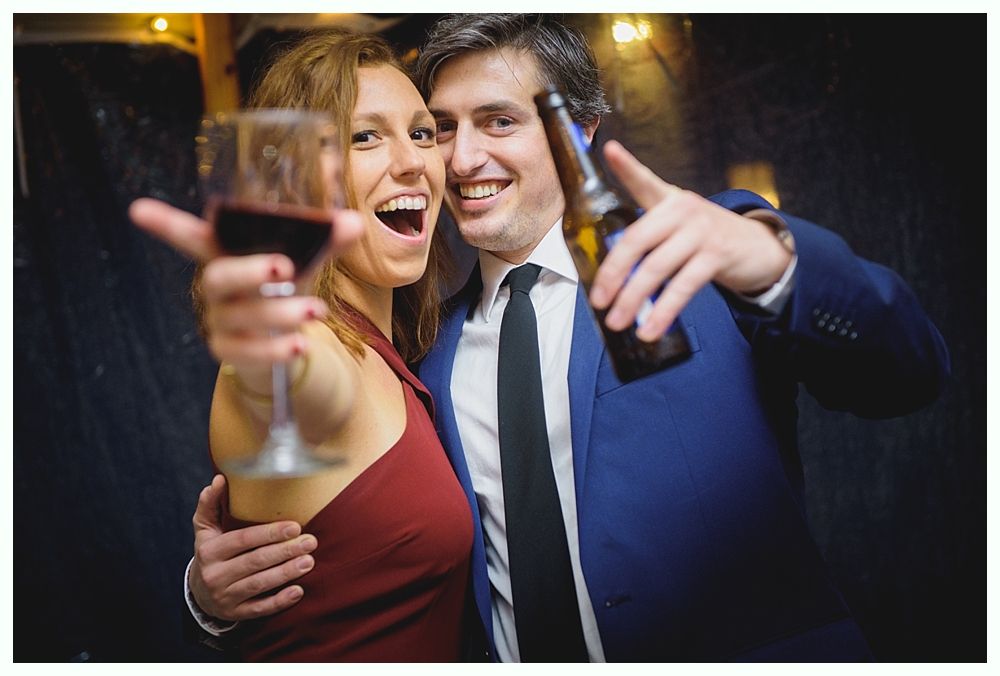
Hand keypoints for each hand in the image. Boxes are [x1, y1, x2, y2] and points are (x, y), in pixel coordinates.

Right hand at [129, 198, 362, 367]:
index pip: (192, 238)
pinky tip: (300, 345)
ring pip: (241, 316)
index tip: (136, 209)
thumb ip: (325, 242)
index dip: (166, 225)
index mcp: (228, 255)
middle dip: (249, 270)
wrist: (283, 341)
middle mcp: (217, 288)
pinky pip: (246, 352)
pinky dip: (275, 349)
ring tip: (317, 311)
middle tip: (284, 267)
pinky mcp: (230, 351)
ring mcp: (220, 321)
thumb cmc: (282, 289)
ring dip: (281, 313)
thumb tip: (355, 223)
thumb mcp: (303, 263)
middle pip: (218, 277)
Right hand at [188, 474, 318, 620]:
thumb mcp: (205, 529)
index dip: (269, 533)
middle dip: (284, 551)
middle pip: (254, 562)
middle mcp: (215, 575)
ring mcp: (225, 596)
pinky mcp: (236, 613)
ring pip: (259, 585)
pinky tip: (298, 591)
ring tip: (309, 561)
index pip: (242, 540)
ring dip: (286, 573)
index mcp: (210, 550)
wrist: (200, 592)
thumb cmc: (212, 552)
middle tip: (310, 542)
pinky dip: (279, 601)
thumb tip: (218, 479)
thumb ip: (210, 504)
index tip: (294, 526)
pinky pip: (259, 609)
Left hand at [589, 141, 792, 340]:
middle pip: (637, 240)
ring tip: (617, 321)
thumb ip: (649, 238)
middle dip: (613, 273)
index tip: (610, 150)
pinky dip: (663, 311)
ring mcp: (700, 231)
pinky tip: (650, 328)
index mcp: (670, 200)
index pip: (644, 181)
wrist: (759, 248)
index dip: (626, 166)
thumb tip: (612, 275)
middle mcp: (684, 210)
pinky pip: (681, 288)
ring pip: (656, 268)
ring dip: (633, 299)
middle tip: (598, 299)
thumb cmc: (707, 238)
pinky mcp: (715, 255)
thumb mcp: (679, 226)